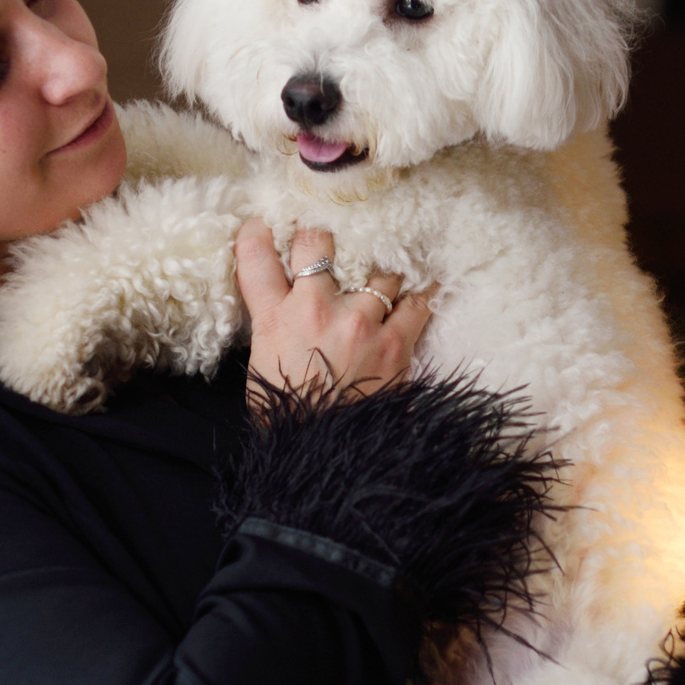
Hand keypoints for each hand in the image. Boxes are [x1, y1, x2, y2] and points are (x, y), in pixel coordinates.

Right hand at [235, 220, 430, 401]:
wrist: (326, 459)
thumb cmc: (290, 420)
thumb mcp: (262, 371)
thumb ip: (272, 333)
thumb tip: (282, 312)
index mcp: (274, 320)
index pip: (256, 259)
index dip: (259, 234)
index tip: (264, 225)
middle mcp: (315, 309)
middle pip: (318, 243)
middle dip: (324, 236)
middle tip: (332, 237)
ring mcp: (358, 322)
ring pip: (376, 268)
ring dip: (379, 268)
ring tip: (386, 265)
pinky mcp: (395, 343)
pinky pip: (417, 302)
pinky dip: (422, 292)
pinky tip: (427, 282)